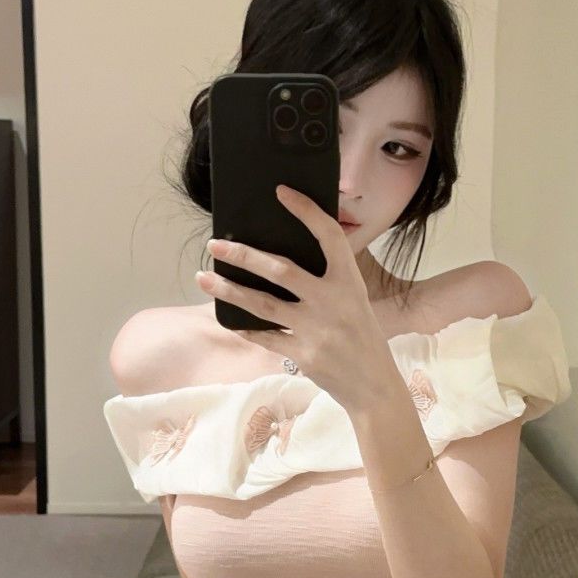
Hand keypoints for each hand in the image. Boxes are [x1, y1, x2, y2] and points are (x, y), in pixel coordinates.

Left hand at [196, 183, 393, 409]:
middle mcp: (332, 301)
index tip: (282, 192)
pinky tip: (228, 321)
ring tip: (203, 278)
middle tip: (215, 245)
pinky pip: (266, 337)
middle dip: (243, 256)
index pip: (328, 236)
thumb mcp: (354, 299)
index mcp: (348, 281)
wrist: (373, 385)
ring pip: (263, 304)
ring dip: (229, 291)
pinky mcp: (304, 355)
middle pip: (280, 270)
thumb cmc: (361, 336)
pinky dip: (245, 329)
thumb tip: (281, 257)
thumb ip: (327, 278)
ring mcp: (316, 329)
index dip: (306, 211)